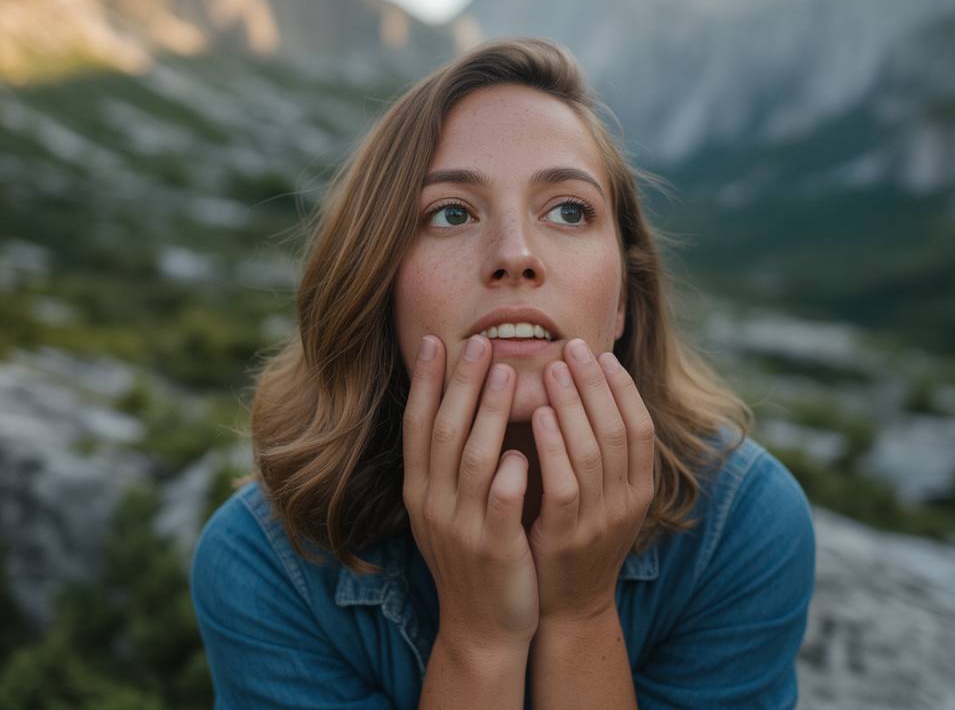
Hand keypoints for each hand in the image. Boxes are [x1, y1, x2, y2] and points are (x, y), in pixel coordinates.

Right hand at [402, 334, 538, 651]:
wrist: (481, 627)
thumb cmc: (473, 555)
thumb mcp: (447, 508)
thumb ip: (451, 462)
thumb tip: (459, 403)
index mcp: (421, 490)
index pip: (418, 425)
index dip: (426, 383)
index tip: (435, 341)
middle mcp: (433, 504)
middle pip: (444, 432)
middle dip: (460, 384)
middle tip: (477, 343)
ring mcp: (462, 527)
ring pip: (473, 460)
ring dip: (487, 414)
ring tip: (506, 374)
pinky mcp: (495, 549)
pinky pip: (501, 504)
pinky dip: (509, 475)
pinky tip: (523, 449)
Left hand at [528, 338, 655, 624]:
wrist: (568, 605)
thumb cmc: (578, 535)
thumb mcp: (604, 494)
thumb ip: (601, 450)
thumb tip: (591, 391)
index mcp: (640, 488)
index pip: (640, 427)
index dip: (623, 388)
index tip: (602, 354)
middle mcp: (627, 502)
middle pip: (617, 430)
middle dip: (595, 384)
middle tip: (573, 347)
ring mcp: (599, 521)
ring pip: (592, 451)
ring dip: (573, 404)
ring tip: (553, 368)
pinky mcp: (567, 537)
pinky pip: (564, 483)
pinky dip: (554, 445)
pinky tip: (539, 416)